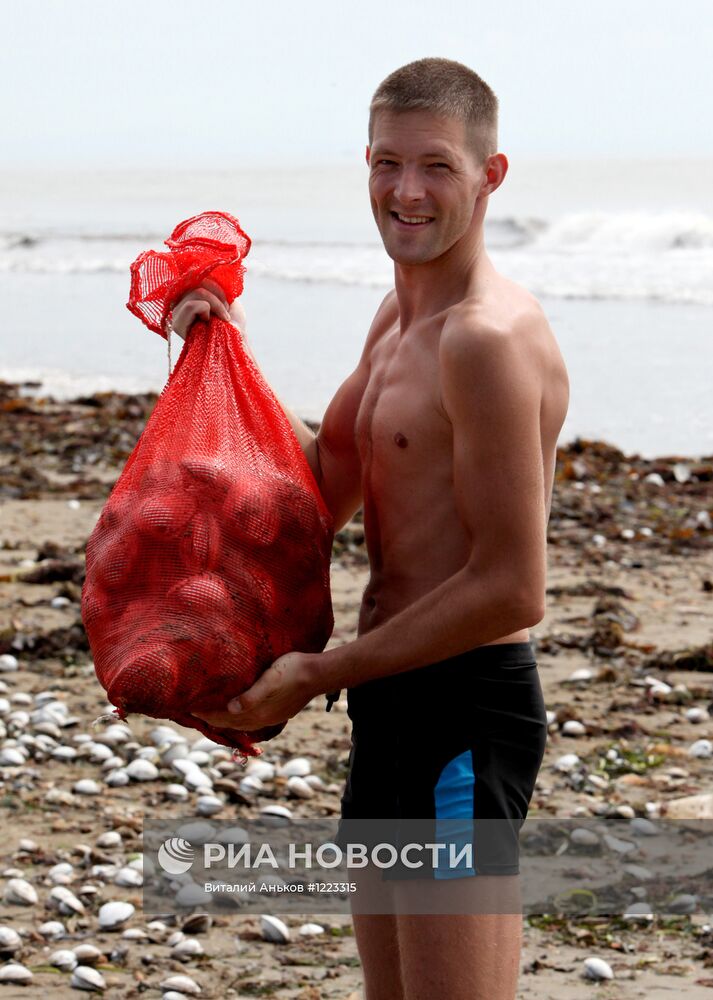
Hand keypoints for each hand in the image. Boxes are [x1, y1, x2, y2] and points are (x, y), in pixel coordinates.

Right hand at [169, 277, 233, 340]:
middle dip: (218, 295)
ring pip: (196, 292)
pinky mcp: (177, 325)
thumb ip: (212, 282)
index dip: (215, 286)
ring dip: (215, 303)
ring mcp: (177, 314)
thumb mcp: (226, 296)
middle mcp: (180, 303)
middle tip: (226, 312)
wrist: (237, 341)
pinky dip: (206, 309)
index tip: (227, 302)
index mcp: (190, 296)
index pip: (196, 277)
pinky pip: (191, 305)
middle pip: (197, 282)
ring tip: (222, 318)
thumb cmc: (234, 322)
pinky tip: (210, 321)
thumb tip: (199, 271)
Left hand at [190, 652, 319, 730]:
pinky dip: (239, 719)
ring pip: (242, 724)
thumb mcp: (270, 679)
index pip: (225, 718)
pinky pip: (252, 720)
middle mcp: (262, 719)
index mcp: (258, 713)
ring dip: (226, 721)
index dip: (207, 715)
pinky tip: (238, 712)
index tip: (189, 710)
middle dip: (213, 720)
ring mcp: (271, 718)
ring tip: (212, 714)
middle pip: (231, 724)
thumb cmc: (292, 670)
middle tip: (195, 713)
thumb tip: (231, 709)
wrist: (318, 673)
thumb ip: (251, 696)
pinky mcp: (278, 712)